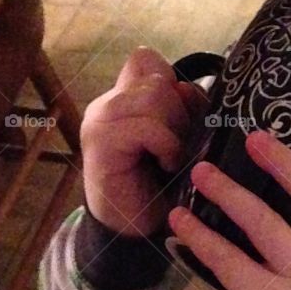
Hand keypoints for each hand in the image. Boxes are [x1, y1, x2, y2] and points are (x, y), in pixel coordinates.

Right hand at [81, 47, 209, 236]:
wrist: (133, 230)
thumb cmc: (158, 185)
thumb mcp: (180, 138)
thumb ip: (185, 109)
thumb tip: (190, 89)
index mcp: (124, 98)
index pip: (146, 59)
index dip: (172, 83)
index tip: (180, 119)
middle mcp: (107, 103)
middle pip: (156, 76)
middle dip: (180, 111)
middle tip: (178, 146)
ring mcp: (100, 120)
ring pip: (154, 96)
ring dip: (174, 128)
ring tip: (172, 156)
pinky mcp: (102, 142)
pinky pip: (148, 126)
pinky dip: (166, 145)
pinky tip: (167, 165)